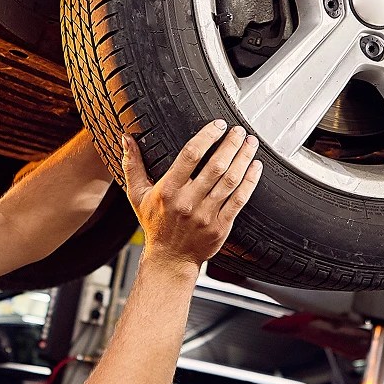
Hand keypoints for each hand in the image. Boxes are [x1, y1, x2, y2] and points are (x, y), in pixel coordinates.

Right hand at [122, 120, 262, 267]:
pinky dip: (250, 182)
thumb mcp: (137, 195)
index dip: (207, 137)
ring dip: (243, 159)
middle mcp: (187, 202)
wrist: (170, 258)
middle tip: (239, 130)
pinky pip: (239, 200)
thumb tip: (127, 139)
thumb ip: (133, 166)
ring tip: (250, 143)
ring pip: (230, 181)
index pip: (190, 156)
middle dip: (230, 144)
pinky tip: (256, 167)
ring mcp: (206, 215)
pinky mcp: (220, 226)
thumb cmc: (155, 224)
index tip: (219, 125)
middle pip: (215, 166)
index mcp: (168, 190)